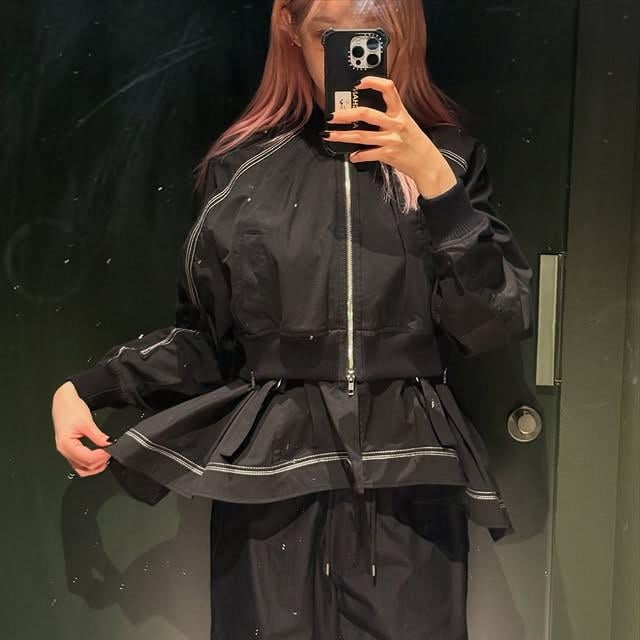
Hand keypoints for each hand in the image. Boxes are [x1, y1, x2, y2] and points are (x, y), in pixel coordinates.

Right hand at [52, 382, 111, 476]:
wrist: (63, 401)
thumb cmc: (70, 409)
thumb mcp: (87, 422)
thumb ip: (98, 436)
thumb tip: (109, 444)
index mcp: (66, 444)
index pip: (87, 459)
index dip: (101, 457)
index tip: (110, 451)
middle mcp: (64, 450)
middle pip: (83, 467)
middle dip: (99, 463)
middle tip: (110, 454)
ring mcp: (66, 451)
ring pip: (80, 468)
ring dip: (94, 466)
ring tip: (105, 458)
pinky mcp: (69, 449)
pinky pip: (79, 462)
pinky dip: (89, 463)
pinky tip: (98, 457)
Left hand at [324, 76, 456, 197]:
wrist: (427, 163)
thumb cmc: (414, 142)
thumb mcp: (406, 123)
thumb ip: (389, 117)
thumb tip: (364, 114)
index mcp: (400, 112)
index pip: (388, 89)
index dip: (373, 82)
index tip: (359, 83)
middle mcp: (395, 124)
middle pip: (366, 114)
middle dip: (345, 115)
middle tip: (332, 116)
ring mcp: (391, 139)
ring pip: (362, 136)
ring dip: (343, 136)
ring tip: (330, 135)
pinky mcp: (388, 154)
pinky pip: (368, 154)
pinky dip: (357, 156)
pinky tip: (351, 156)